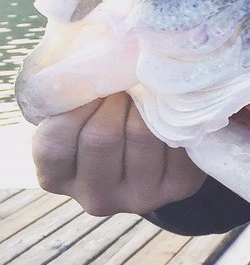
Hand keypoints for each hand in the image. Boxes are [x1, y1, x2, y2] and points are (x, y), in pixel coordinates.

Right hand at [32, 94, 206, 216]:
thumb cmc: (100, 121)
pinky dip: (170, 115)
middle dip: (114, 99)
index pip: (55, 142)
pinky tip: (166, 109)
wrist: (152, 153)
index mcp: (56, 179)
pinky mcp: (179, 187)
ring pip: (141, 135)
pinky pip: (174, 139)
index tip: (92, 84)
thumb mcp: (73, 116)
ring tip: (144, 90)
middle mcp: (96, 198)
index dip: (76, 104)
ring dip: (143, 103)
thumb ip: (70, 100)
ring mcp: (138, 198)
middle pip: (102, 137)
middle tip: (123, 81)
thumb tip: (88, 66)